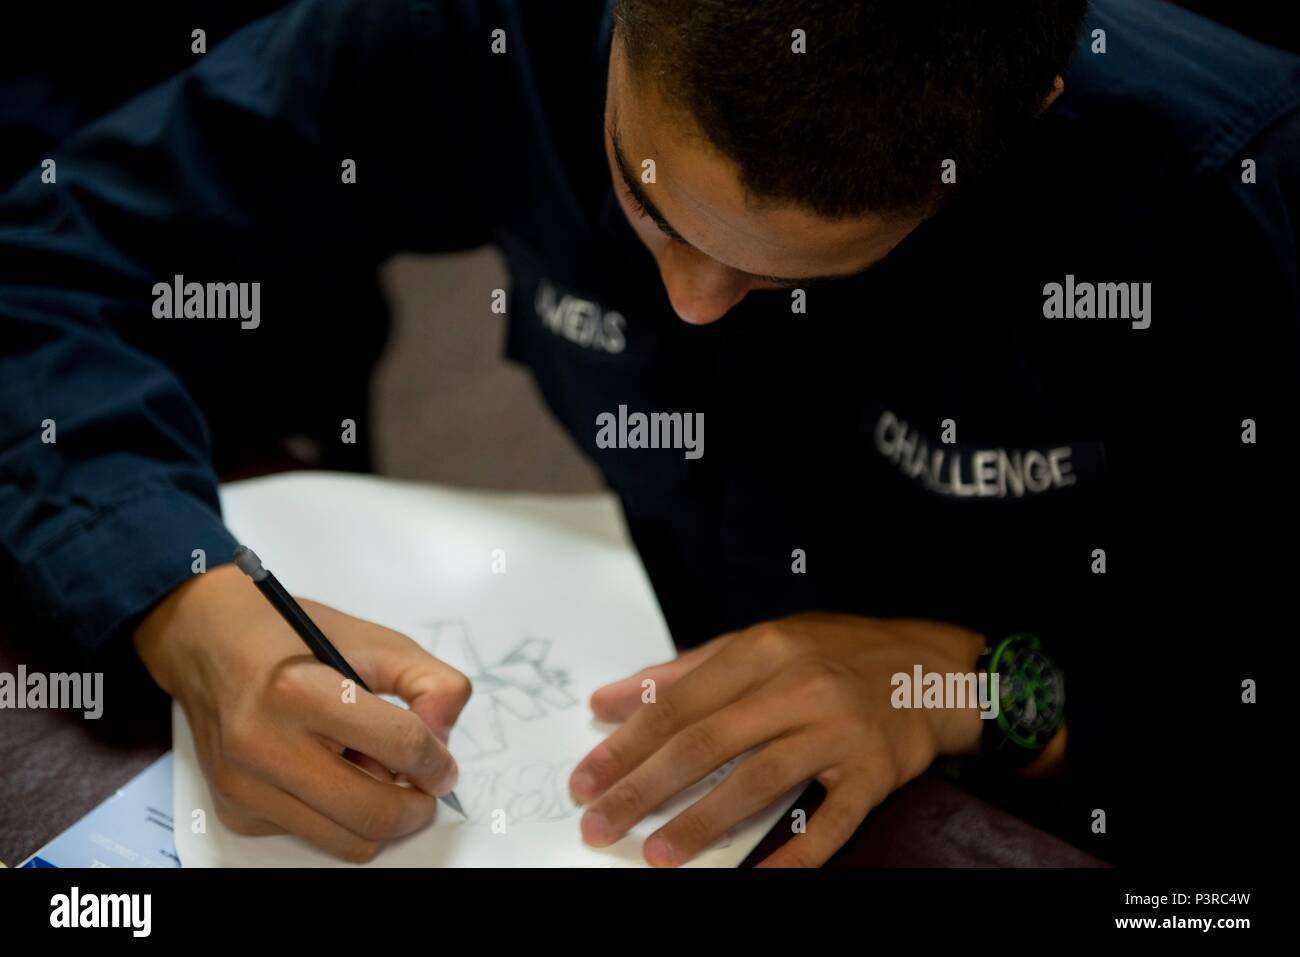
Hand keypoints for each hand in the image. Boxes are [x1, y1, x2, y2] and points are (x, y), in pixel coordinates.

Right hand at [133, 564, 470, 861]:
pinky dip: (339, 816)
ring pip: (347, 840)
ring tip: (376, 773)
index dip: (437, 760)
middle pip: (373, 812)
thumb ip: (430, 683)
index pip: (400, 745)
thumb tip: (444, 741)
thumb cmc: (292, 637)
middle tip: (426, 784)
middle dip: (417, 806)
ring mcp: (245, 786)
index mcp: (300, 690)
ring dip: (379, 816)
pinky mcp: (236, 812)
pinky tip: (332, 773)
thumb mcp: (374, 640)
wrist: (208, 642)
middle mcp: (264, 744)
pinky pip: (314, 836)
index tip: (444, 764)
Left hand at [569, 613, 984, 866]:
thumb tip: (608, 698)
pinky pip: (831, 821)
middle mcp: (798, 686)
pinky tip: (760, 881)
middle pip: (706, 742)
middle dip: (643, 787)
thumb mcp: (760, 643)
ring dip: (701, 822)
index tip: (586, 778)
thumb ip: (683, 672)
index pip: (679, 704)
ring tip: (657, 853)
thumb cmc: (836, 654)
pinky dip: (795, 855)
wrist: (932, 666)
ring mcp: (838, 730)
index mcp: (762, 650)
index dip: (626, 744)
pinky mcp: (874, 771)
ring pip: (758, 779)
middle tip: (599, 822)